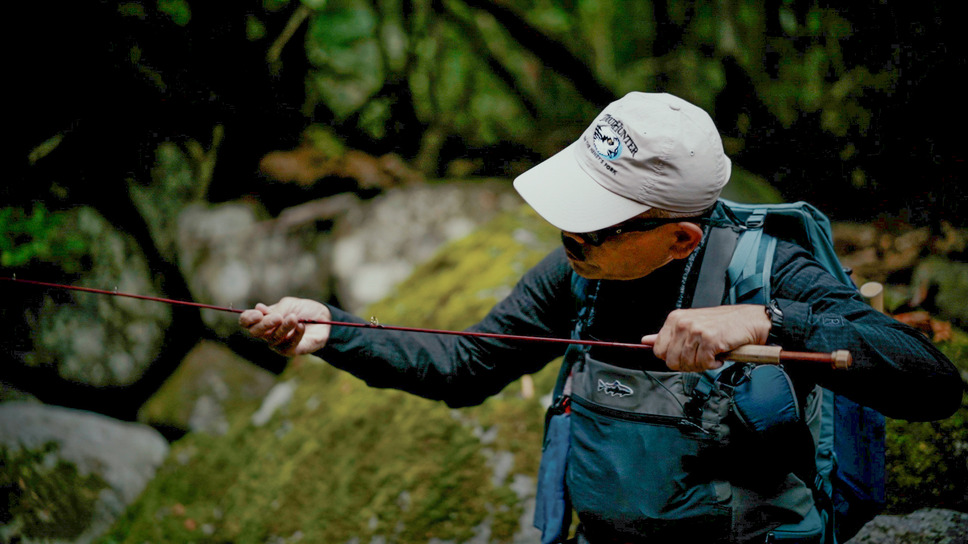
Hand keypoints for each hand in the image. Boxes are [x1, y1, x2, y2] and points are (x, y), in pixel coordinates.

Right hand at [239, 297, 331, 355]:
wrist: (324, 318)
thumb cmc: (304, 310)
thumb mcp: (289, 304)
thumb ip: (276, 309)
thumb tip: (259, 310)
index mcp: (263, 319)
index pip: (246, 322)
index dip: (248, 318)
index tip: (258, 313)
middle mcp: (267, 333)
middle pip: (255, 332)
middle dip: (265, 324)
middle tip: (278, 317)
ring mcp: (278, 343)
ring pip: (273, 339)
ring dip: (284, 328)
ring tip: (294, 318)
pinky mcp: (290, 351)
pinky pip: (288, 345)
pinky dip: (295, 334)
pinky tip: (301, 326)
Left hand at [641, 305, 770, 371]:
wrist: (750, 321)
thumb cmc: (723, 324)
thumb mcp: (691, 324)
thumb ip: (667, 335)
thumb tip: (645, 340)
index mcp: (675, 319)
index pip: (658, 350)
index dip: (673, 358)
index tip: (686, 354)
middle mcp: (683, 323)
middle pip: (671, 361)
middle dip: (687, 364)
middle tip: (701, 356)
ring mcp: (696, 331)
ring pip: (687, 364)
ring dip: (702, 364)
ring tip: (712, 353)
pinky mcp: (710, 340)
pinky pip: (704, 364)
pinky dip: (714, 364)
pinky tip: (720, 354)